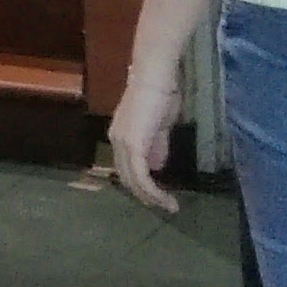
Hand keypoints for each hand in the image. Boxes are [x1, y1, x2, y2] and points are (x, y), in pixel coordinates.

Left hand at [105, 67, 183, 214]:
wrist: (156, 79)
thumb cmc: (160, 96)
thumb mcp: (159, 127)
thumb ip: (156, 146)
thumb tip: (157, 166)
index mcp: (121, 137)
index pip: (127, 168)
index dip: (141, 184)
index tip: (158, 196)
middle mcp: (117, 142)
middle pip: (127, 178)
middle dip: (146, 195)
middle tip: (165, 206)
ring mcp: (123, 144)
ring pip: (133, 180)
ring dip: (151, 197)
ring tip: (169, 207)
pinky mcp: (133, 146)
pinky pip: (141, 176)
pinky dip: (153, 190)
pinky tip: (165, 199)